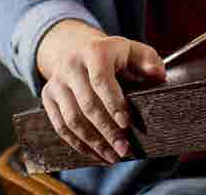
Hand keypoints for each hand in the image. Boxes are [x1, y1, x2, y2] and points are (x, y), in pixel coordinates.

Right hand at [36, 20, 164, 163]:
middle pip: (87, 104)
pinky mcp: (47, 96)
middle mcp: (71, 65)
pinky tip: (95, 153)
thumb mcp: (132, 50)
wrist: (77, 48)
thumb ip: (148, 60)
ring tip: (112, 157)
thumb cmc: (112, 56)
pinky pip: (60, 126)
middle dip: (107, 131)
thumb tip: (158, 75)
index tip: (126, 124)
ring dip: (93, 142)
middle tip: (124, 149)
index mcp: (94, 51)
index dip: (113, 103)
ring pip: (72, 119)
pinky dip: (77, 144)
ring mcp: (56, 81)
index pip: (101, 80)